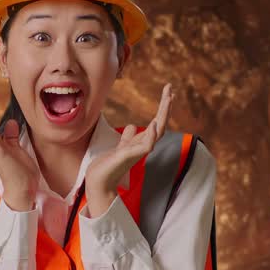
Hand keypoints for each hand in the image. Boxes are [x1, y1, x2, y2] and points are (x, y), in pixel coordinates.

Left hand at [84, 83, 173, 215]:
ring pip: (158, 131)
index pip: (157, 122)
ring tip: (168, 99)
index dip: (163, 108)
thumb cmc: (109, 164)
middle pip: (161, 123)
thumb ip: (128, 137)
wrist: (99, 180)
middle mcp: (144, 145)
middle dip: (166, 106)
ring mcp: (139, 151)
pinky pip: (146, 145)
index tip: (168, 92)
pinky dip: (151, 134)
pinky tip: (154, 123)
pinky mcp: (131, 157)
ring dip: (163, 115)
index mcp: (142, 141)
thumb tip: (133, 126)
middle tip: (171, 89)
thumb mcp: (121, 145)